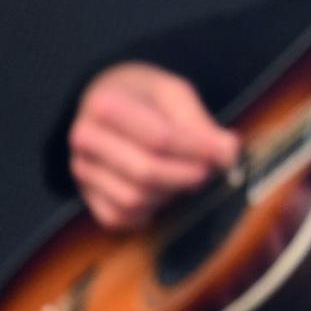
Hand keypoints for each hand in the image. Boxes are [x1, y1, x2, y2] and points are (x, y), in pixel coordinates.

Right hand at [69, 63, 240, 229]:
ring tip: (188, 175)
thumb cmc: (145, 96)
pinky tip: (164, 193)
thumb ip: (200, 122)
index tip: (226, 153)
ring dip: (170, 194)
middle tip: (211, 169)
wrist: (110, 101)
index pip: (159, 138)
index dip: (197, 150)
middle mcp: (85, 139)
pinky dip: (148, 212)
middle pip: (146, 172)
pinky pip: (119, 217)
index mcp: (104, 104)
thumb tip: (228, 153)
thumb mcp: (174, 93)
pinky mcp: (86, 194)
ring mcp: (82, 169)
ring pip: (133, 199)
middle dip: (187, 175)